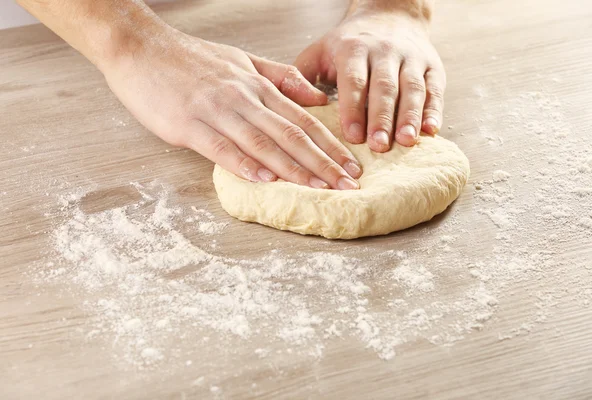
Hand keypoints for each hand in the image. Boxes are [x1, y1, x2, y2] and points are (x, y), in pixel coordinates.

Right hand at [102, 28, 361, 189]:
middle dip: (323, 162)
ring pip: (263, 142)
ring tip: (319, 188)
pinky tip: (265, 179)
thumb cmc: (191, 59)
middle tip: (348, 185)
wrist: (140, 47)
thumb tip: (318, 96)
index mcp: (258, 86)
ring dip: (294, 168)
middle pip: (292, 133)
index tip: (352, 166)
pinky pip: (221, 147)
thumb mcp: (243, 60)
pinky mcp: (188, 124)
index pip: (304, 119)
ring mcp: (216, 110)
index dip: (331, 145)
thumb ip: (282, 78)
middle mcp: (243, 97)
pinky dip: (245, 164)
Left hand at [295, 9, 445, 151]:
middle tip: (379, 146)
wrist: (391, 15)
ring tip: (406, 142)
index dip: (353, 108)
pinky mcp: (432, 67)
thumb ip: (301, 76)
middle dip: (382, 118)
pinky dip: (434, 110)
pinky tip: (431, 131)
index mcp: (353, 49)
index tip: (352, 136)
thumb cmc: (348, 44)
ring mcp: (411, 58)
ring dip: (410, 116)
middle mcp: (384, 52)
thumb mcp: (320, 51)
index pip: (353, 80)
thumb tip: (284, 106)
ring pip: (411, 89)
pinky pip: (434, 89)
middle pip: (384, 87)